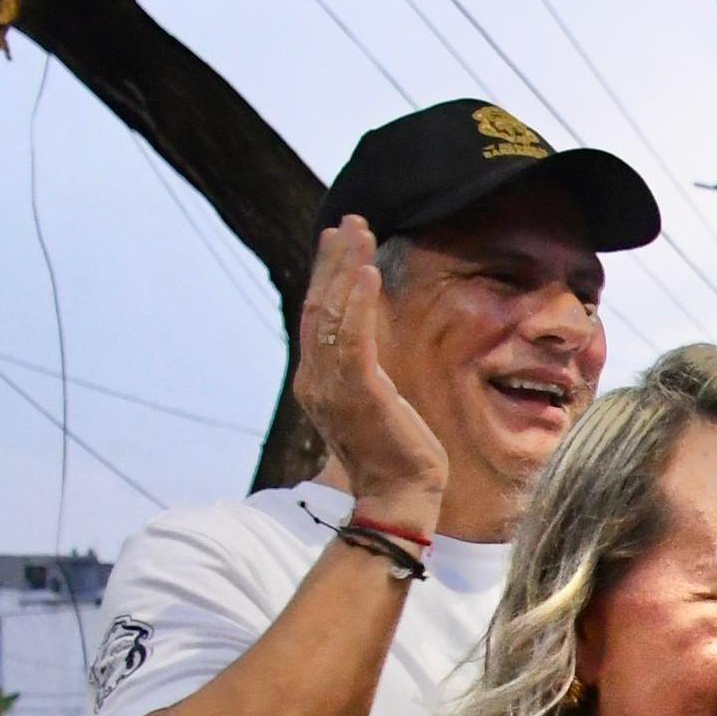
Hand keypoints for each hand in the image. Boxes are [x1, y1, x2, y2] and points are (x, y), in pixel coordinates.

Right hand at [294, 218, 449, 534]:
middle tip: (349, 221)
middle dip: (333, 260)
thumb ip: (362, 366)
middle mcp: (315, 380)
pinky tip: (368, 272)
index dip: (326, 274)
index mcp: (316, 381)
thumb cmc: (395, 450)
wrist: (401, 494)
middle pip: (319, 306)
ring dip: (346, 269)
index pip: (317, 316)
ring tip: (359, 234)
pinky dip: (358, 302)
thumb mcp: (374, 398)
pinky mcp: (359, 394)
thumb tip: (365, 334)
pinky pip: (353, 338)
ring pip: (332, 315)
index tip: (338, 238)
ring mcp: (332, 387)